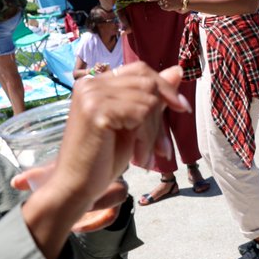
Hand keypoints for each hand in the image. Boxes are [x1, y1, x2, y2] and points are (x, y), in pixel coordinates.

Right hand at [22, 64, 189, 219]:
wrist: (75, 188)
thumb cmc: (102, 160)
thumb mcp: (134, 125)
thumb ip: (151, 98)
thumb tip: (178, 71)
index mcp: (96, 83)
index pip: (140, 70)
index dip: (165, 87)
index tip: (183, 108)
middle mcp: (91, 82)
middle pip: (147, 83)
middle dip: (161, 117)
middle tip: (164, 148)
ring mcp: (92, 94)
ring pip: (148, 101)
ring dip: (154, 134)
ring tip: (146, 158)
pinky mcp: (96, 110)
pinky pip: (141, 115)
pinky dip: (146, 139)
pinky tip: (139, 159)